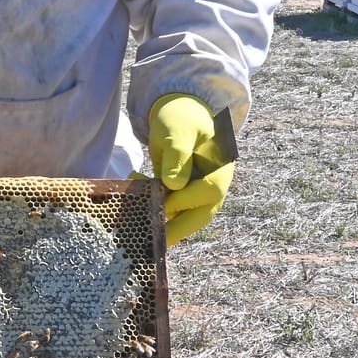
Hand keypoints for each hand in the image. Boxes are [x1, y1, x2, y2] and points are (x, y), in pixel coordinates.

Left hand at [148, 94, 234, 246]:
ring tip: (138, 216)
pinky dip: (156, 209)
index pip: (208, 191)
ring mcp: (199, 193)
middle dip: (178, 229)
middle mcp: (214, 184)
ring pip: (186, 217)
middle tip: (156, 243)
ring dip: (163, 221)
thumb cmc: (180, 118)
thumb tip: (174, 186)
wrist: (180, 114)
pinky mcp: (184, 196)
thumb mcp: (178, 129)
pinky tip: (136, 195)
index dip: (186, 200)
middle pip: (202, 214)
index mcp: (220, 167)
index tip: (162, 202)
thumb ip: (178, 154)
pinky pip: (173, 210)